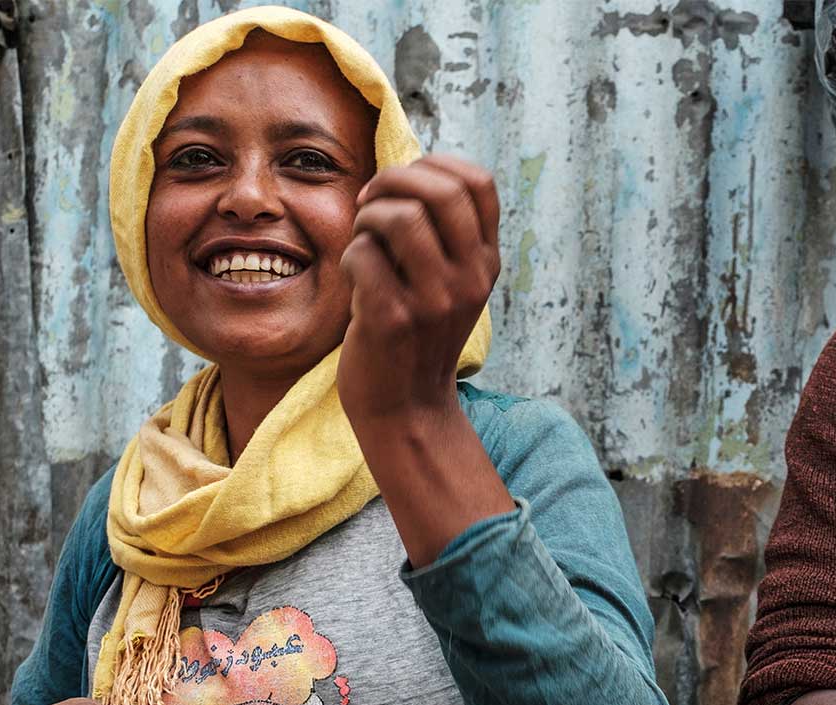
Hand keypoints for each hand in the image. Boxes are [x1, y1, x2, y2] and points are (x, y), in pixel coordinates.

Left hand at [337, 154, 499, 422]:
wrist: (407, 408)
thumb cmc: (417, 335)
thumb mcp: (452, 285)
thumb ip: (446, 235)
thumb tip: (412, 171)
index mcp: (485, 263)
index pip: (479, 181)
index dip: (434, 164)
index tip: (405, 186)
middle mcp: (469, 279)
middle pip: (439, 189)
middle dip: (392, 181)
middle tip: (369, 205)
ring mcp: (434, 301)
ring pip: (398, 216)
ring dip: (367, 218)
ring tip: (363, 241)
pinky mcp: (393, 320)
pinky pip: (362, 254)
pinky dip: (349, 256)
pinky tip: (355, 278)